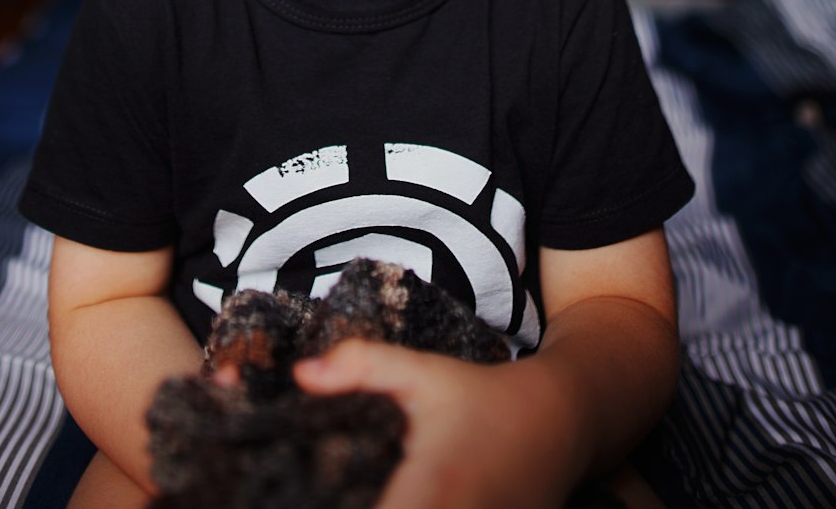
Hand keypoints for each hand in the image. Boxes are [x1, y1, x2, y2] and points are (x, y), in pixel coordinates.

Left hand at [294, 341, 578, 508]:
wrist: (559, 421)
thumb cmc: (482, 396)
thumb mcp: (423, 372)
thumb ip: (361, 366)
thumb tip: (301, 373)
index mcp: (433, 491)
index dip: (335, 507)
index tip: (310, 497)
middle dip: (350, 508)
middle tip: (323, 494)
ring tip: (358, 495)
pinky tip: (396, 500)